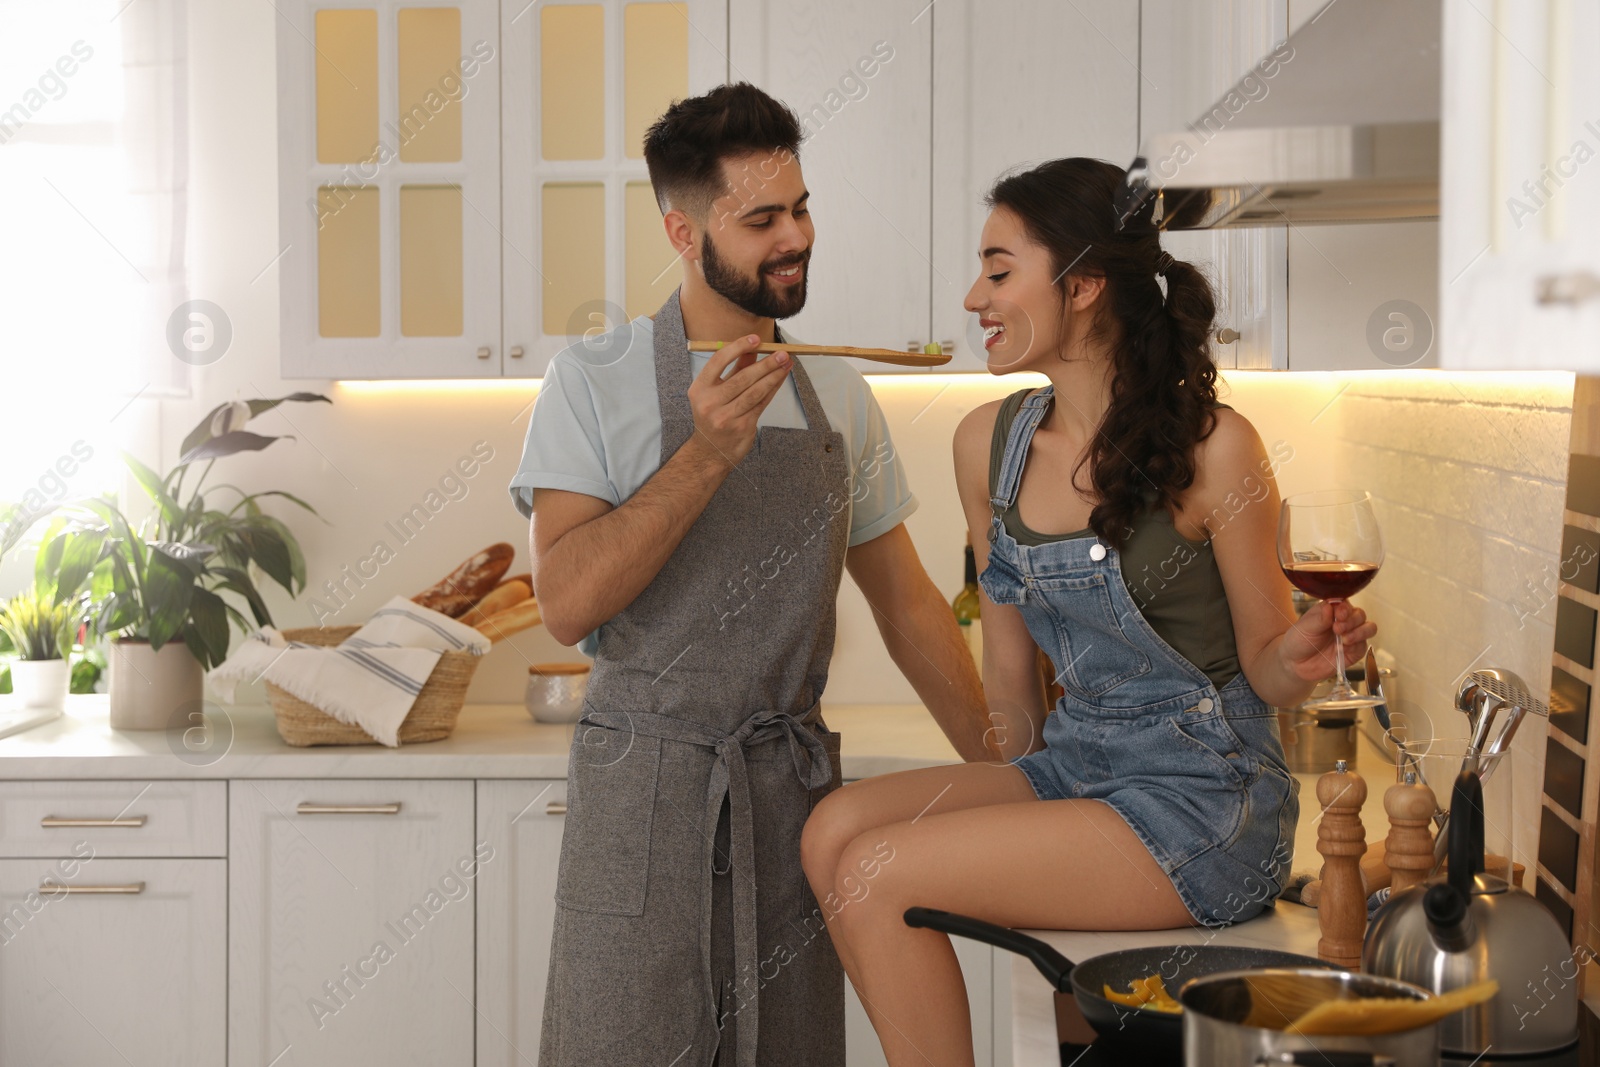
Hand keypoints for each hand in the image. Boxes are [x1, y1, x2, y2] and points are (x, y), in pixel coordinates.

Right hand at [685, 334, 791, 467]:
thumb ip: (733, 370)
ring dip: (773, 376)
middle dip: (765, 363)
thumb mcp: (715, 392)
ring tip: (786, 364)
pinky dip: (772, 389)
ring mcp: (726, 417)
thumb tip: (752, 349)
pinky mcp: (742, 427)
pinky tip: (780, 379)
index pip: (718, 361)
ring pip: (755, 391)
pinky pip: (761, 403)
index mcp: (699, 389)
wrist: (710, 452)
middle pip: (742, 377)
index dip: (738, 347)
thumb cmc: (713, 416)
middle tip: (781, 353)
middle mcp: (710, 403)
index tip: (756, 339)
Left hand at [1278, 600, 1376, 682]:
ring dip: (1360, 632)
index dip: (1346, 608)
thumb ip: (1319, 618)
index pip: (1345, 603)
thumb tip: (1331, 605)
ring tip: (1344, 639)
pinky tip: (1342, 650)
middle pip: (1360, 614)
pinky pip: (1363, 646)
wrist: (1296, 664)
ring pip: (1369, 628)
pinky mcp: (1354, 652)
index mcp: (1331, 610)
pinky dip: (1356, 647)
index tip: (1339, 614)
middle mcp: (1344, 621)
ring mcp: (1351, 636)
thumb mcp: (1305, 628)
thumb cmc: (1298, 640)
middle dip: (1352, 621)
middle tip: (1337, 629)